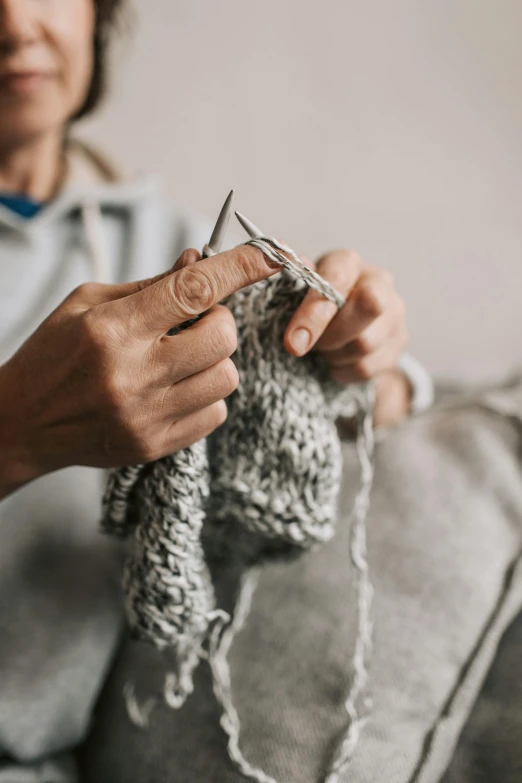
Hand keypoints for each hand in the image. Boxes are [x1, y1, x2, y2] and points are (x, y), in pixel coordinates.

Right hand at [0, 245, 279, 498]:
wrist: (21, 422)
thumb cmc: (54, 353)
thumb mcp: (88, 303)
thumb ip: (149, 285)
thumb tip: (201, 261)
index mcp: (113, 328)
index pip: (193, 290)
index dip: (239, 269)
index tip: (271, 256)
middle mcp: (132, 373)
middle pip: (222, 336)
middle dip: (219, 321)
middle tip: (193, 323)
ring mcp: (145, 415)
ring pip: (226, 378)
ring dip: (214, 361)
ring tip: (180, 360)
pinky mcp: (153, 445)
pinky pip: (215, 414)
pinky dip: (206, 396)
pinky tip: (176, 390)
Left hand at [282, 249, 410, 425]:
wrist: (341, 329)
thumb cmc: (313, 306)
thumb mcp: (298, 292)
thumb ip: (292, 284)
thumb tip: (279, 268)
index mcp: (347, 262)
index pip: (337, 280)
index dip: (315, 313)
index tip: (292, 342)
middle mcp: (378, 281)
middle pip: (365, 309)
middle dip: (329, 335)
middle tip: (306, 346)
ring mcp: (394, 312)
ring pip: (365, 343)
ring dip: (334, 354)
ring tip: (322, 350)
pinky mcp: (399, 343)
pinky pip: (367, 367)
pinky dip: (343, 370)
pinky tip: (333, 362)